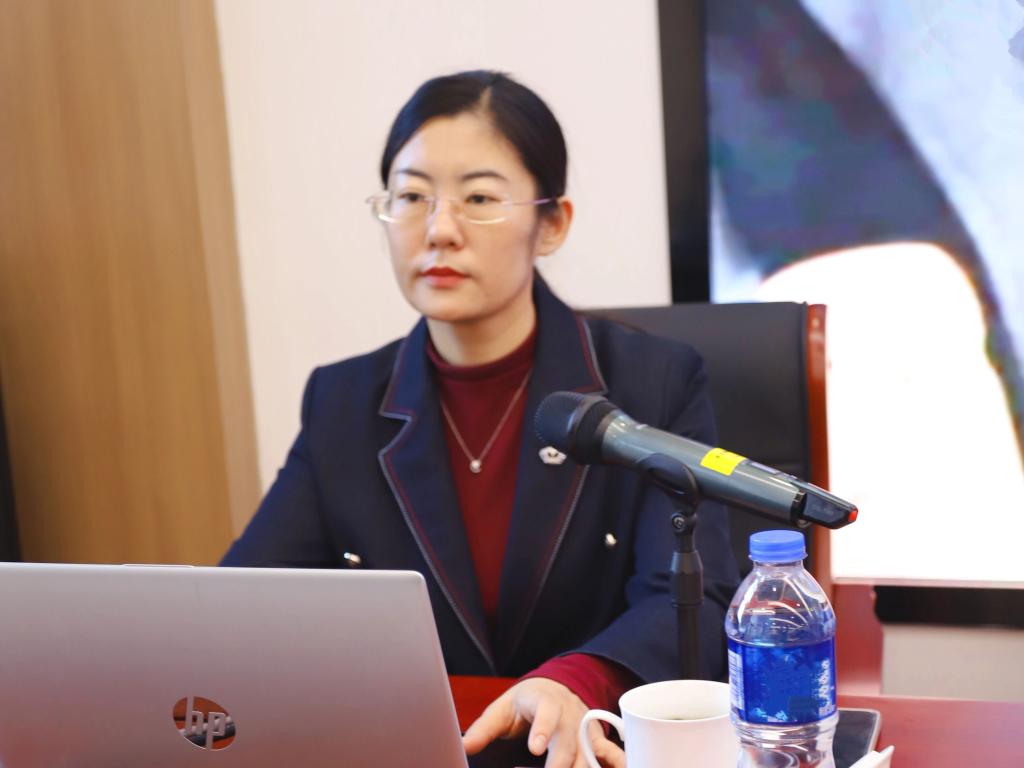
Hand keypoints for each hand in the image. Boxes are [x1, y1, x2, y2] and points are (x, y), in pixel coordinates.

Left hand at [462, 677, 621, 767]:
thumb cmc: (526, 703)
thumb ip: (484, 728)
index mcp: (546, 701)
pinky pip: (613, 756)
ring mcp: (587, 729)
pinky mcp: (598, 742)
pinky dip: (616, 765)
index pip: (547, 713)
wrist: (556, 688)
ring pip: (591, 754)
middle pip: (570, 741)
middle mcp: (571, 714)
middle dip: (561, 763)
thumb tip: (465, 746)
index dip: (543, 730)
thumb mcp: (502, 709)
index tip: (536, 748)